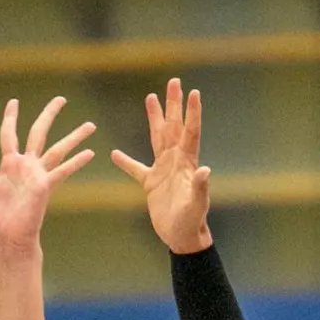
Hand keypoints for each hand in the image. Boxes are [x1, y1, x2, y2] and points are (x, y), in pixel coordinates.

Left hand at [0, 97, 95, 255]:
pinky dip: (75, 162)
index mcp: (9, 165)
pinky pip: (62, 171)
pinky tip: (90, 153)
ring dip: (74, 137)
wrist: (8, 240)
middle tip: (61, 99)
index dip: (10, 118)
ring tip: (91, 125)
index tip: (14, 101)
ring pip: (57, 149)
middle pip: (39, 133)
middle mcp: (26, 166)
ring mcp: (37, 175)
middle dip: (49, 115)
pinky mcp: (44, 187)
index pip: (9, 135)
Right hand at [112, 78, 211, 254]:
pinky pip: (136, 168)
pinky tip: (114, 153)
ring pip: (157, 138)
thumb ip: (199, 187)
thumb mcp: (196, 205)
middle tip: (174, 82)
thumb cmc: (191, 222)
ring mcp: (163, 170)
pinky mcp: (151, 183)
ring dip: (155, 118)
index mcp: (187, 163)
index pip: (189, 132)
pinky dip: (125, 162)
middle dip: (173, 104)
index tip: (193, 92)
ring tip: (150, 97)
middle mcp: (176, 161)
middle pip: (173, 126)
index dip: (191, 113)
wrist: (182, 237)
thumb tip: (205, 170)